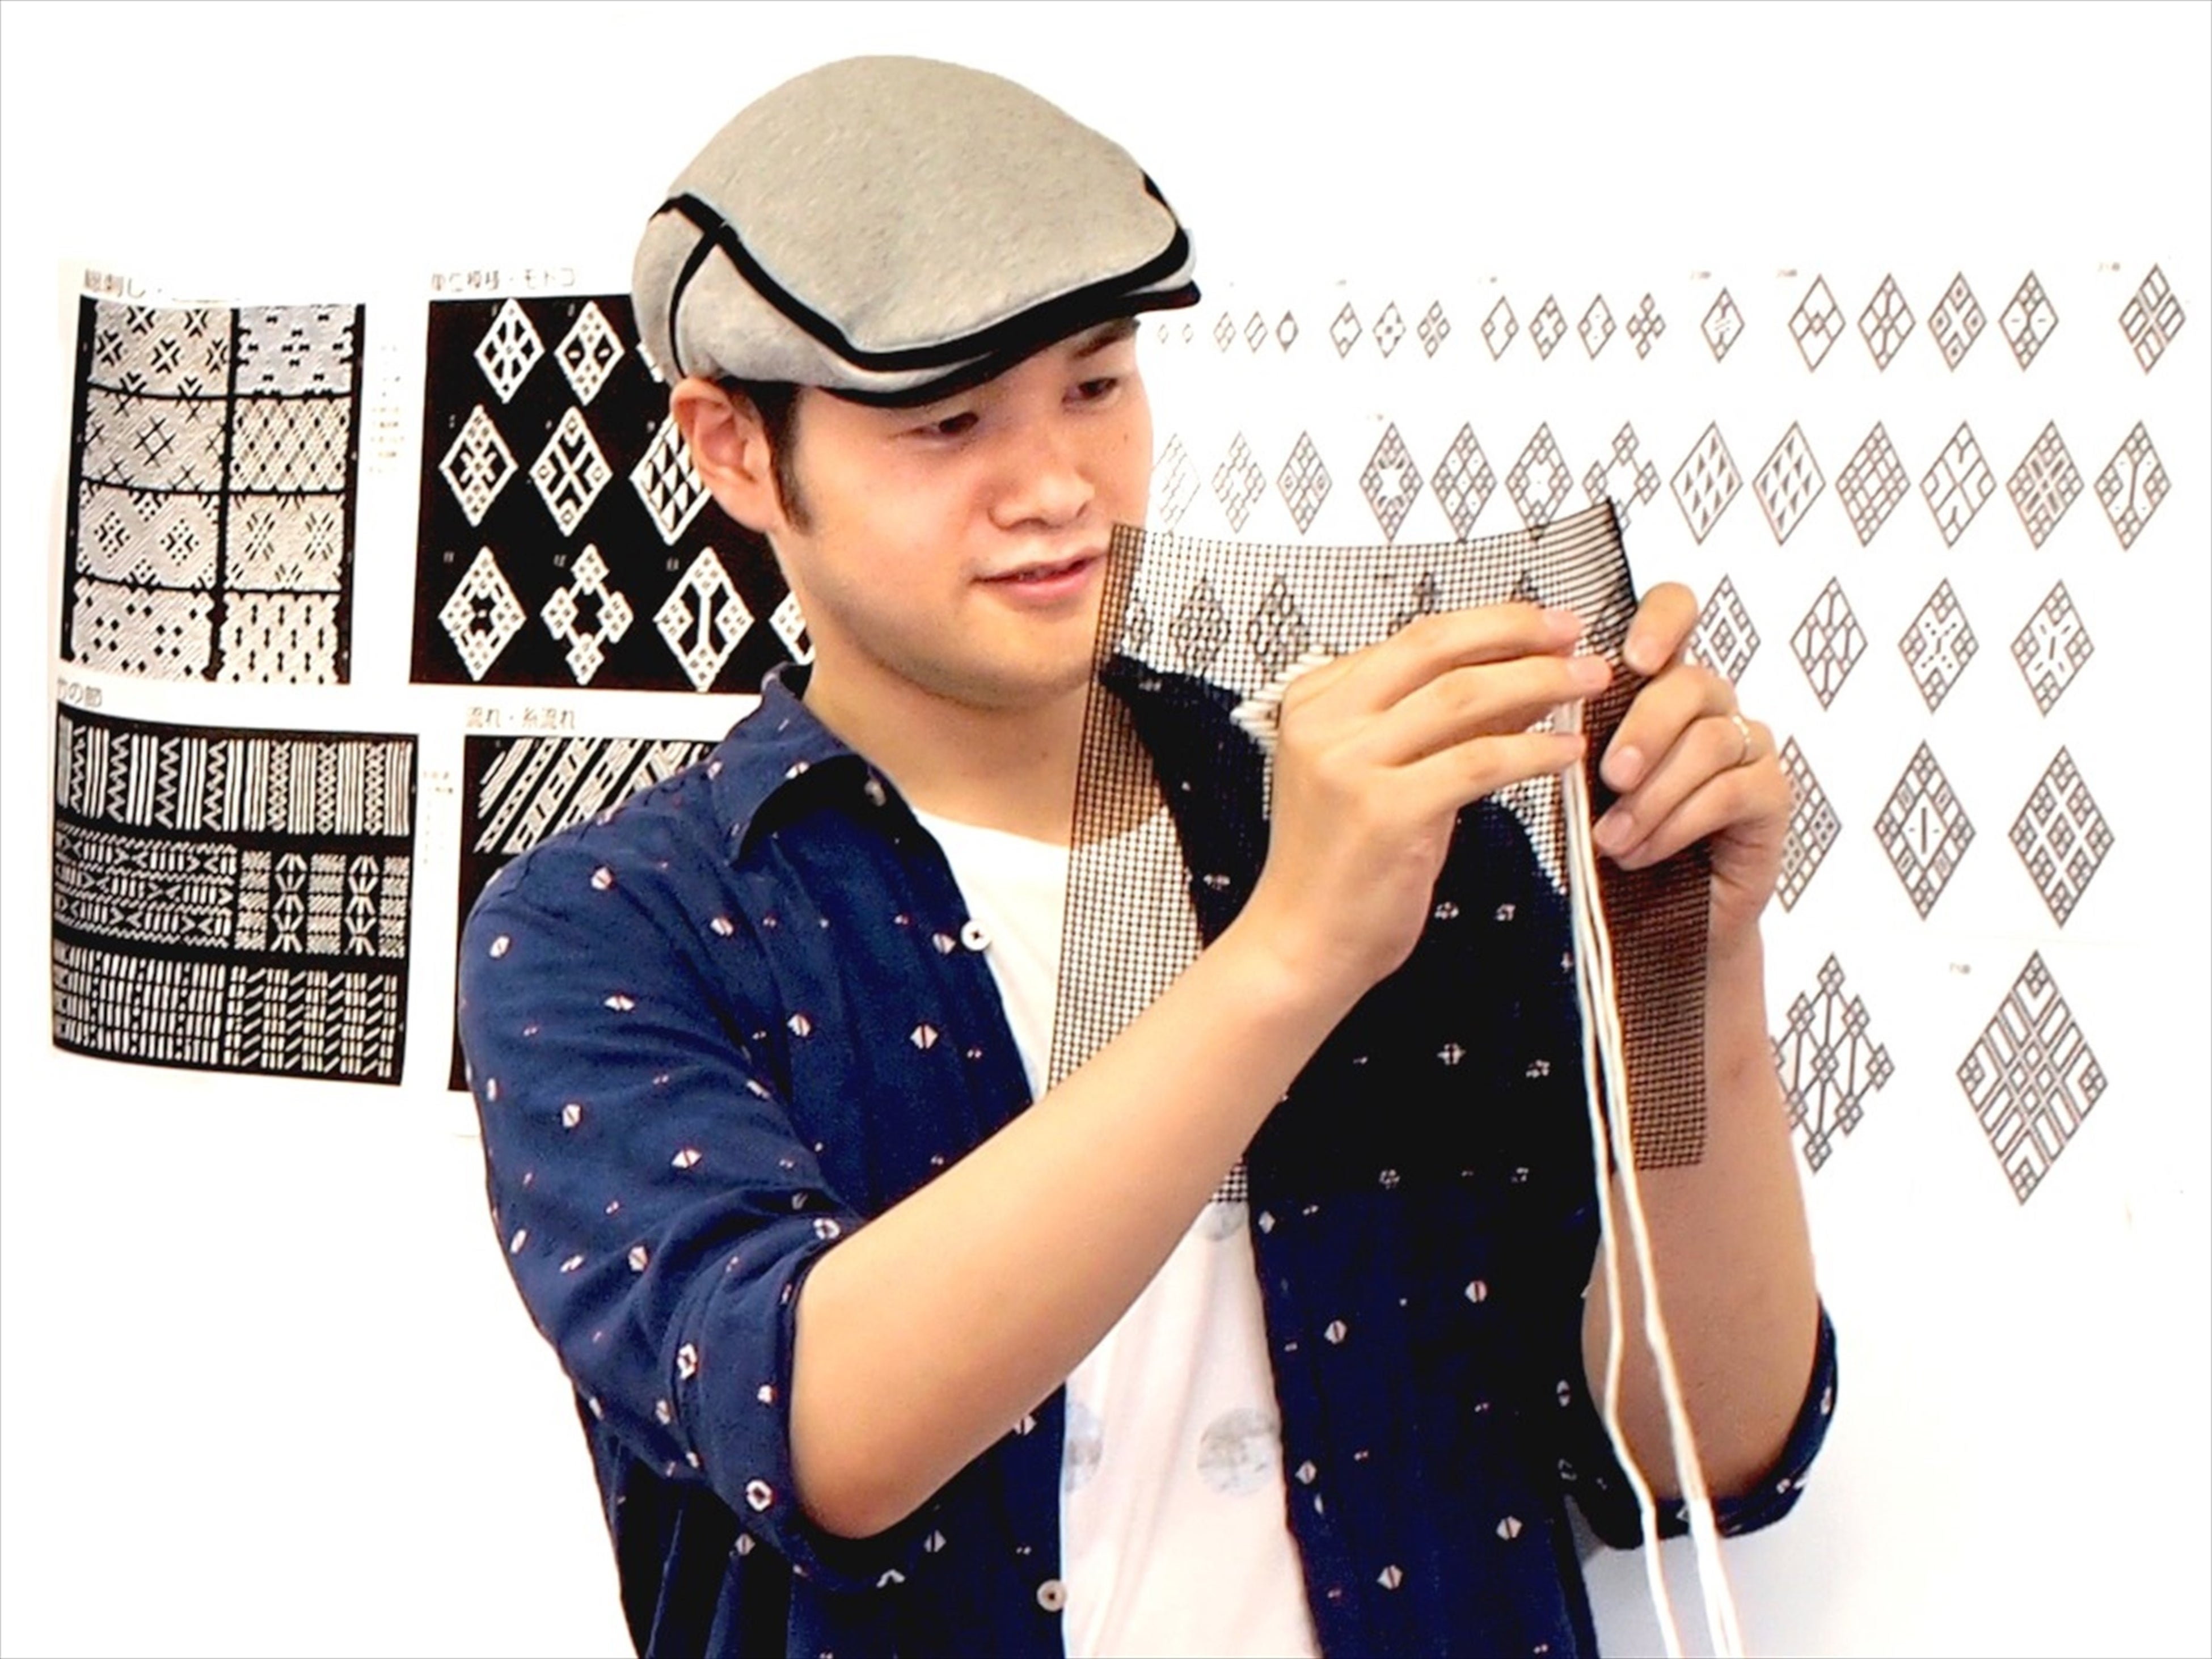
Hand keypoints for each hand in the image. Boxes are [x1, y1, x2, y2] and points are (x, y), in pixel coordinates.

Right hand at [1238, 603, 1608, 1006]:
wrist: (1300, 944)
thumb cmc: (1342, 865)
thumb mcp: (1382, 774)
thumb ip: (1440, 723)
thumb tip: (1520, 676)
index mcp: (1314, 701)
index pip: (1414, 639)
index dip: (1489, 624)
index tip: (1541, 624)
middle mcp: (1324, 722)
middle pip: (1435, 647)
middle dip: (1516, 631)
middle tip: (1573, 632)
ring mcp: (1349, 764)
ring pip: (1462, 696)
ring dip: (1538, 681)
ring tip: (1587, 681)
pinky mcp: (1385, 811)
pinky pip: (1478, 762)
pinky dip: (1532, 750)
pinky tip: (1566, 749)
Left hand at [1591, 584, 1790, 947]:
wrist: (1654, 921)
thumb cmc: (1617, 838)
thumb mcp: (1583, 779)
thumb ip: (1577, 734)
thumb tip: (1544, 697)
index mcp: (1660, 685)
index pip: (1678, 613)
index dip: (1662, 620)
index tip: (1632, 658)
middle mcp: (1711, 706)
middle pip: (1693, 683)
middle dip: (1645, 729)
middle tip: (1610, 776)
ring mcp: (1749, 748)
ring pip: (1710, 740)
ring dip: (1654, 794)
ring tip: (1613, 839)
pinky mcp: (1771, 795)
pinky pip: (1731, 790)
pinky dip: (1678, 822)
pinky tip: (1644, 851)